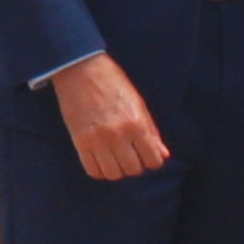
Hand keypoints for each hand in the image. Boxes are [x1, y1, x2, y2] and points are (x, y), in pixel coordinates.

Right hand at [47, 52, 170, 181]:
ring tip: (115, 158)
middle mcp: (119, 136)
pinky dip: (99, 170)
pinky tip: (101, 159)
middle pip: (134, 170)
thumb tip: (163, 155)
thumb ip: (151, 131)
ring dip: (117, 169)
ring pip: (114, 174)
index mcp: (137, 124)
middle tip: (129, 154)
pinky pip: (93, 170)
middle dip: (135, 165)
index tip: (145, 153)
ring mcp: (98, 140)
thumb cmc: (113, 83)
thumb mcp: (139, 104)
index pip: (153, 161)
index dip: (152, 159)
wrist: (81, 69)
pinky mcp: (80, 142)